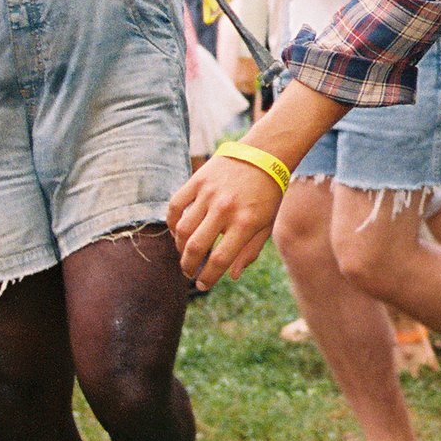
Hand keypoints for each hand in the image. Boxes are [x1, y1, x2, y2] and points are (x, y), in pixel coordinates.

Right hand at [168, 151, 285, 289]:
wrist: (265, 154)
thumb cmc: (267, 194)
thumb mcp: (267, 225)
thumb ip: (250, 252)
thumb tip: (232, 276)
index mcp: (245, 223)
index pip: (219, 260)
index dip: (207, 278)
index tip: (203, 286)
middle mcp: (225, 209)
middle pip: (195, 247)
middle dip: (188, 266)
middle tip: (189, 273)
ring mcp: (209, 193)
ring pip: (182, 229)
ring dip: (179, 247)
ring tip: (184, 253)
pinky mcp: (198, 180)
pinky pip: (175, 205)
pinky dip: (172, 222)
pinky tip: (177, 231)